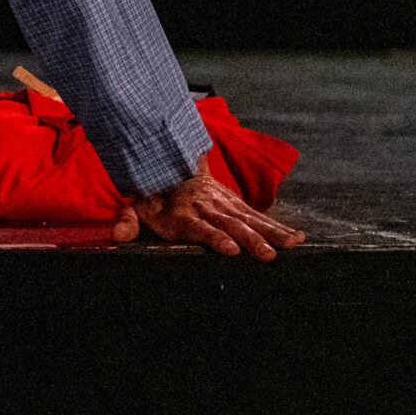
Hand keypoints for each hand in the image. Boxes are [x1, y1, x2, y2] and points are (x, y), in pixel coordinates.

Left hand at [112, 171, 304, 258]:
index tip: (231, 250)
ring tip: (291, 246)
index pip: (199, 227)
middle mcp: (206, 207)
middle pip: (230, 224)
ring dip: (270, 233)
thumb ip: (128, 221)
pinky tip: (298, 238)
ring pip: (249, 219)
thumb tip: (118, 235)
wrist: (168, 159)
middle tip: (267, 255)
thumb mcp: (136, 205)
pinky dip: (278, 226)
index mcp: (182, 213)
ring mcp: (223, 204)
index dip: (214, 237)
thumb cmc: (152, 193)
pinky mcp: (235, 203)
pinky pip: (258, 215)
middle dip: (250, 240)